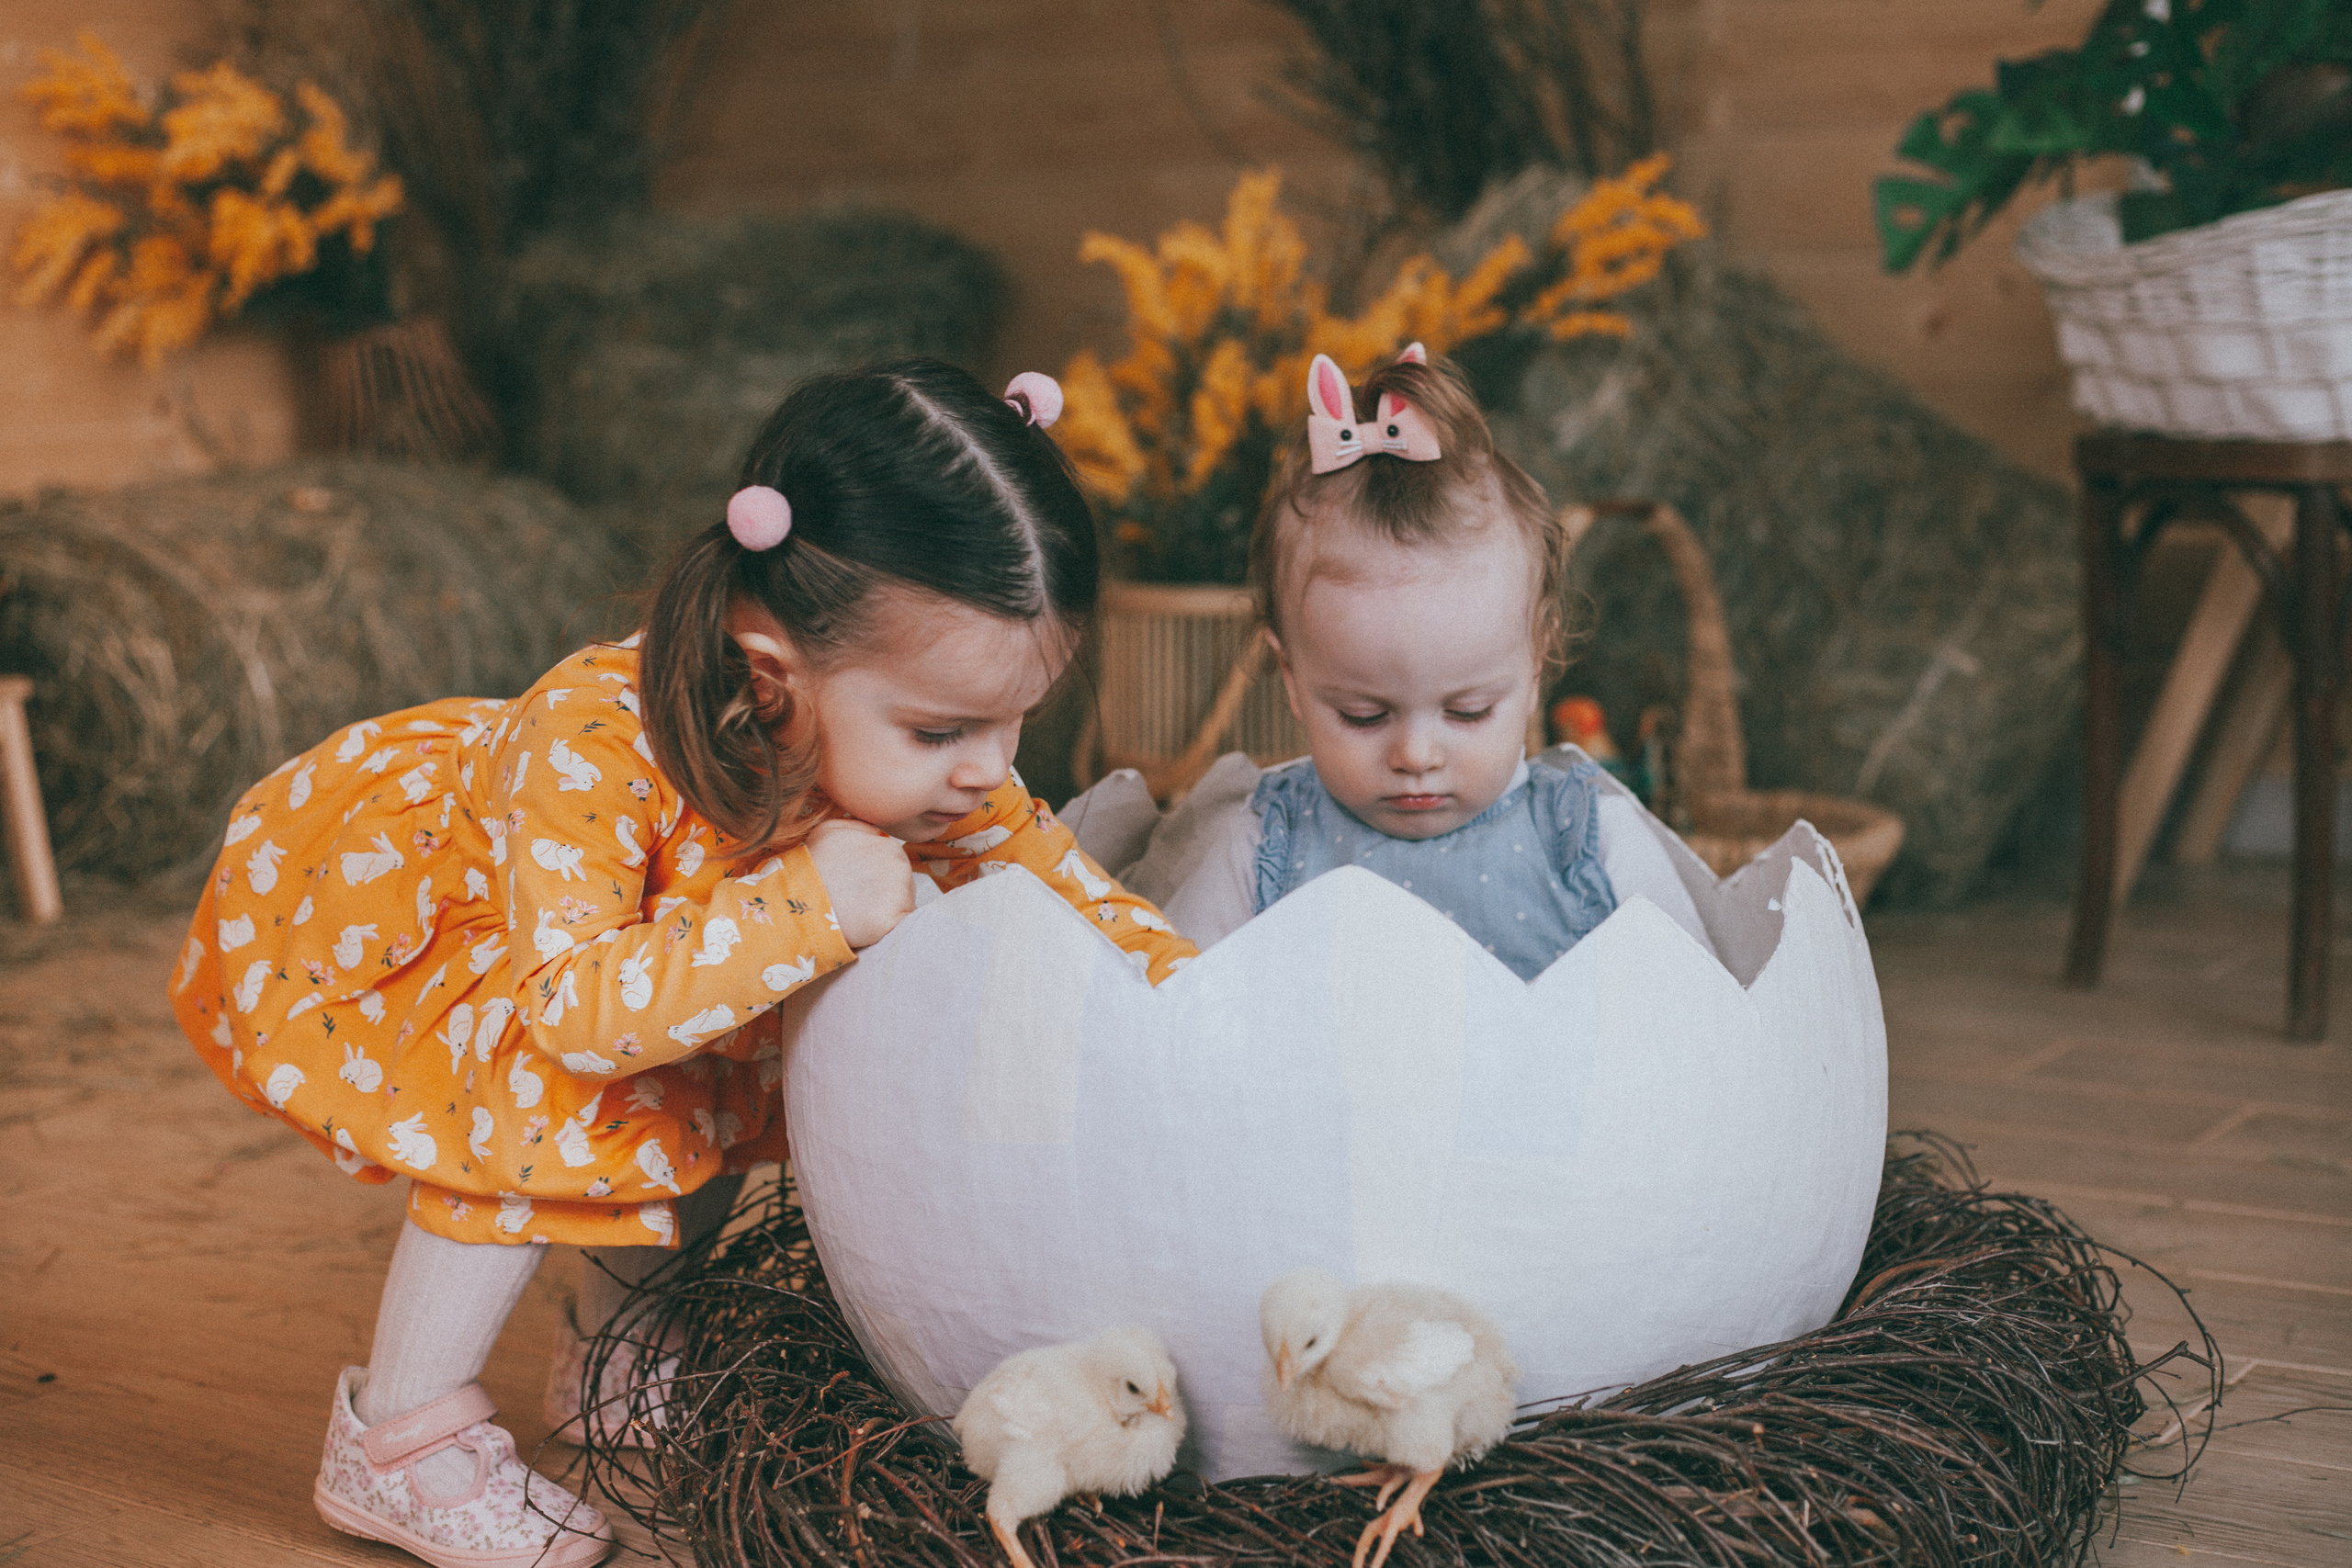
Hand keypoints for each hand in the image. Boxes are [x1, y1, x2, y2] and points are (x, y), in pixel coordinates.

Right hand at [805, 818, 915, 949]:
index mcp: (888, 845)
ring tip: (857, 914)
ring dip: (887, 911)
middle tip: (856, 902)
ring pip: (904, 905)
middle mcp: (899, 864)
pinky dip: (890, 929)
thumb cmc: (809, 866)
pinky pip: (902, 927)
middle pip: (904, 884)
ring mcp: (899, 892)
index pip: (894, 864)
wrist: (793, 901)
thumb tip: (880, 835)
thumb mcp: (831, 830)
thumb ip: (862, 829)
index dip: (877, 877)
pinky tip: (869, 928)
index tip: (858, 886)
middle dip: (886, 894)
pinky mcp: (894, 920)